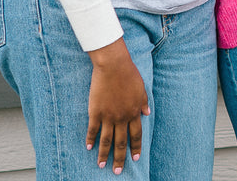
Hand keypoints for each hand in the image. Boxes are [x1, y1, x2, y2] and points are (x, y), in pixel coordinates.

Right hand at [86, 38, 148, 173]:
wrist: (114, 66)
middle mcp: (122, 117)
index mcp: (134, 112)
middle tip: (118, 171)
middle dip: (120, 158)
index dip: (135, 147)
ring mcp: (108, 116)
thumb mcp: (141, 88)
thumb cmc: (129, 74)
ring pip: (106, 140)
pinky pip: (93, 130)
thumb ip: (143, 102)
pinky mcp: (95, 112)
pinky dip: (91, 140)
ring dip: (104, 154)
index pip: (136, 135)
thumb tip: (147, 113)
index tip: (135, 158)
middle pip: (121, 142)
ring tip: (101, 165)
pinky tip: (89, 148)